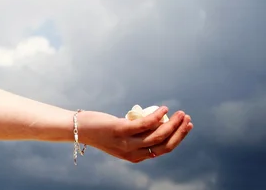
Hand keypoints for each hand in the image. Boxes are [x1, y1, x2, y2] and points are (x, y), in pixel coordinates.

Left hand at [78, 107, 192, 162]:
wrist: (78, 128)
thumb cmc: (100, 128)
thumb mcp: (121, 134)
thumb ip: (136, 132)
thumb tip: (153, 119)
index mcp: (135, 156)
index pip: (163, 150)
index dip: (177, 139)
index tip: (186, 127)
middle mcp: (133, 153)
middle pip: (164, 145)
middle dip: (179, 132)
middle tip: (187, 119)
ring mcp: (127, 143)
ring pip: (157, 135)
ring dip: (172, 124)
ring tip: (180, 113)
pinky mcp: (120, 130)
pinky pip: (144, 124)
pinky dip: (156, 116)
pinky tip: (163, 108)